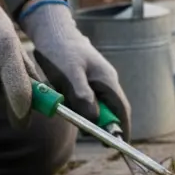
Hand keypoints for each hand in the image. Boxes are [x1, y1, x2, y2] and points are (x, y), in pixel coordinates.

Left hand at [18, 0, 131, 136]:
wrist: (52, 30)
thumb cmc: (61, 50)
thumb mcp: (70, 75)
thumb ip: (83, 97)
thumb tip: (94, 120)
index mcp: (108, 80)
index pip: (122, 110)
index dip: (123, 128)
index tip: (120, 144)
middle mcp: (107, 81)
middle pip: (111, 110)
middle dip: (101, 124)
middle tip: (87, 133)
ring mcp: (98, 79)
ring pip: (98, 105)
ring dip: (87, 113)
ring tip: (70, 110)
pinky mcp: (87, 78)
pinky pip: (87, 98)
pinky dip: (79, 105)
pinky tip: (66, 101)